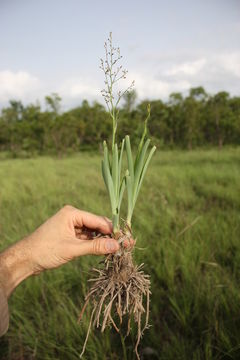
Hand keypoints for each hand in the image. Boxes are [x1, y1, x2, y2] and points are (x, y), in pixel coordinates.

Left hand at [0, 206, 118, 296]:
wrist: (26, 259)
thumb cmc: (45, 251)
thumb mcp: (72, 249)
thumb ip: (95, 247)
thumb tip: (116, 246)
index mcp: (72, 213)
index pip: (98, 220)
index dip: (113, 230)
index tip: (126, 239)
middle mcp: (73, 217)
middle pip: (97, 225)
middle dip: (110, 235)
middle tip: (126, 245)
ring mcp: (71, 226)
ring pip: (93, 232)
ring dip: (103, 241)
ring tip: (118, 249)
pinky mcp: (70, 235)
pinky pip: (86, 238)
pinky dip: (95, 244)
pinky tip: (105, 250)